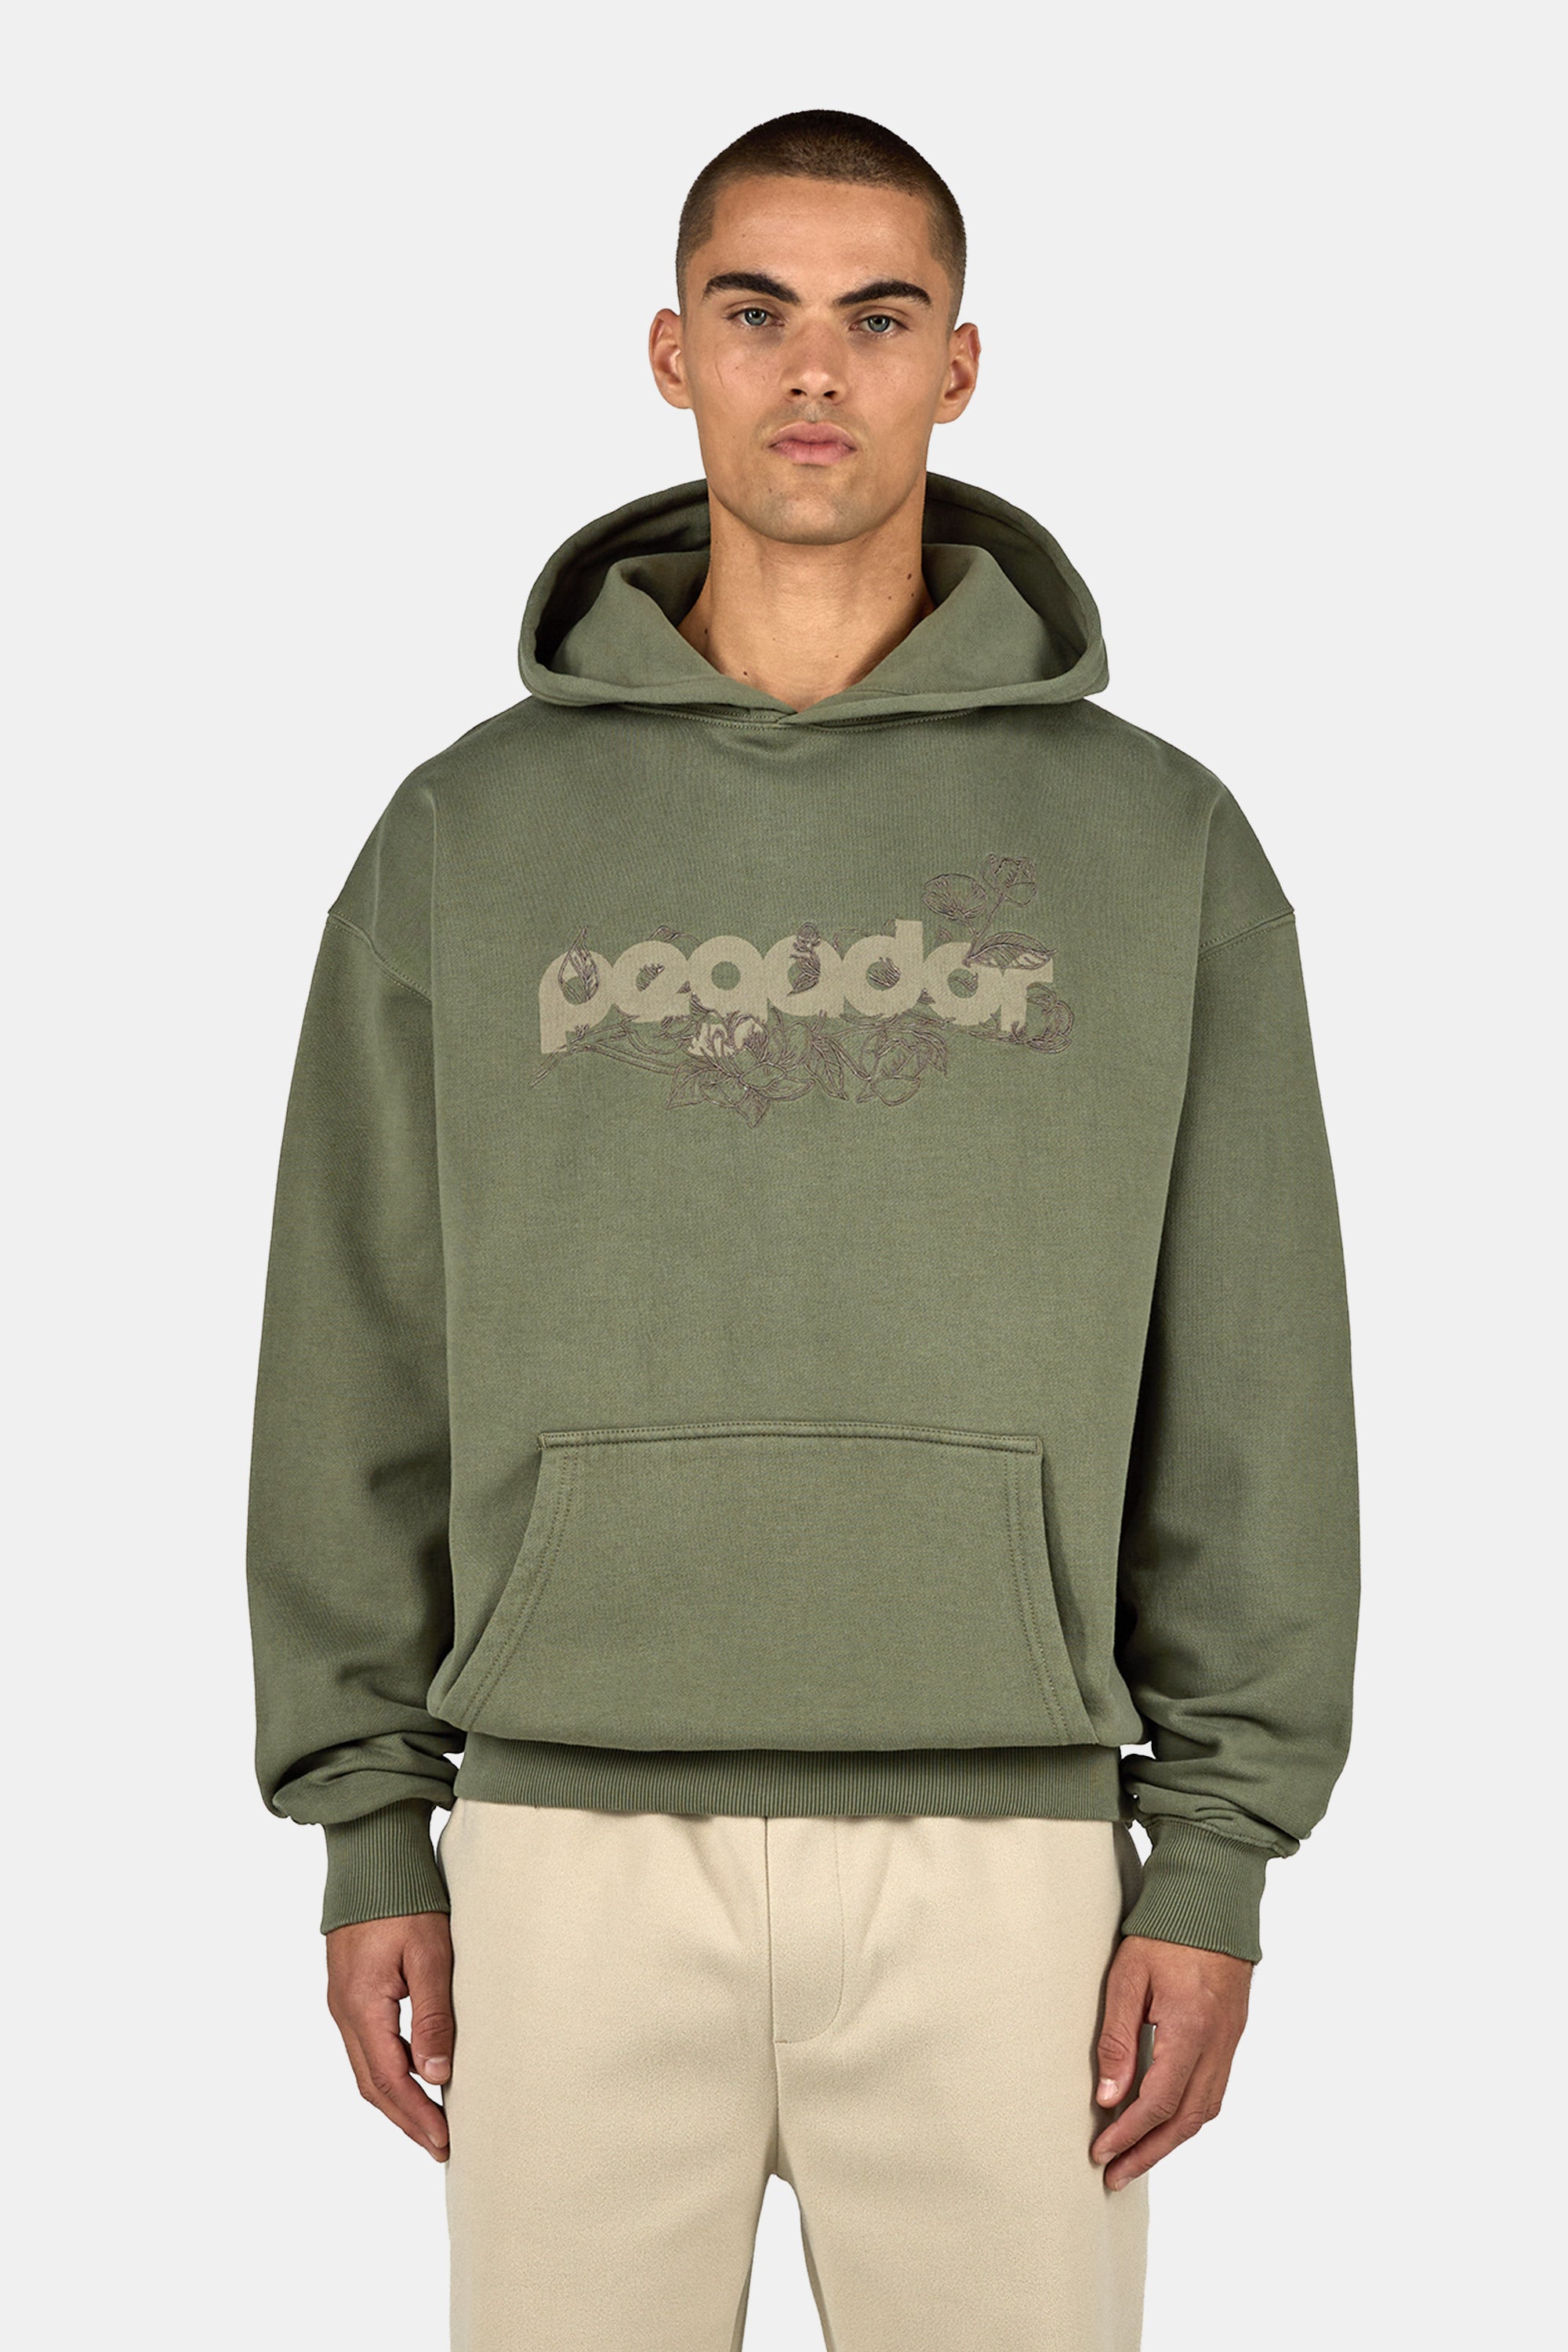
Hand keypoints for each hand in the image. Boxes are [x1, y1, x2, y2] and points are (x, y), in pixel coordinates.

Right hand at [325, 1912, 453, 2160]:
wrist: (371, 1856)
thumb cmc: (405, 1898)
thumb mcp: (430, 1953)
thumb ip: (433, 2015)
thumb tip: (437, 2076)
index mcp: (361, 2005)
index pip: (388, 2078)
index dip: (416, 2115)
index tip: (444, 2141)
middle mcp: (344, 2010)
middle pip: (372, 2083)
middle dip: (406, 2119)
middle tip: (441, 2146)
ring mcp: (343, 2002)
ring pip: (367, 2067)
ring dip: (398, 2098)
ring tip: (432, 2121)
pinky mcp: (350, 1991)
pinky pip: (367, 2045)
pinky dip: (391, 2070)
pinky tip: (416, 2074)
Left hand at [1091, 1934, 1251, 2188]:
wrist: (1213, 1902)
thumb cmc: (1164, 1933)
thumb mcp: (1127, 1978)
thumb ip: (1117, 2039)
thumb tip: (1107, 2096)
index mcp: (1190, 2029)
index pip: (1158, 2102)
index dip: (1128, 2133)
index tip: (1100, 2152)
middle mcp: (1217, 2044)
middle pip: (1185, 2120)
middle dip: (1149, 2153)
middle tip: (1115, 2175)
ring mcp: (1229, 2042)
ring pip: (1204, 2111)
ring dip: (1170, 2140)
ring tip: (1136, 2157)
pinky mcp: (1231, 2037)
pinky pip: (1213, 2091)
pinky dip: (1187, 2116)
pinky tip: (1164, 2121)